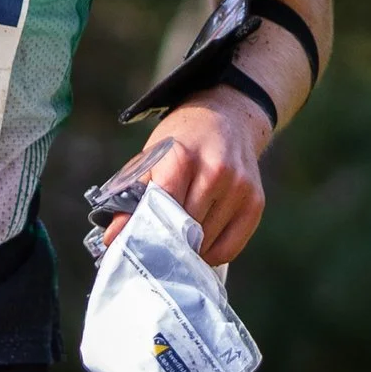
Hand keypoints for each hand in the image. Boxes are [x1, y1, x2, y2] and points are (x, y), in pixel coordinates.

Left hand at [102, 94, 266, 268]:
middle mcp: (216, 171)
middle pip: (185, 229)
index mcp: (183, 157)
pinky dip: (212, 253)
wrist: (226, 118)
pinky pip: (230, 248)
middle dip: (168, 243)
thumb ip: (131, 198)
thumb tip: (114, 237)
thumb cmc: (182, 142)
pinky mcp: (256, 202)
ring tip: (179, 239)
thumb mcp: (151, 158)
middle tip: (156, 247)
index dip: (149, 231)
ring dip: (190, 249)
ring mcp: (239, 188)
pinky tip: (201, 243)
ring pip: (207, 242)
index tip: (138, 245)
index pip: (164, 208)